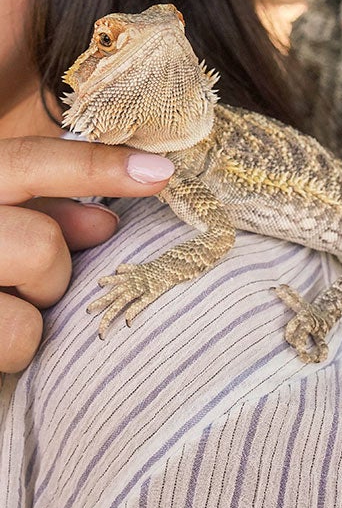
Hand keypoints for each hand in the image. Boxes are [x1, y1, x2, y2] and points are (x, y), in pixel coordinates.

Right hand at [0, 137, 174, 372]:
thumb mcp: (0, 227)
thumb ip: (46, 216)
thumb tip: (105, 223)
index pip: (30, 162)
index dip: (98, 166)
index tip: (160, 173)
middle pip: (41, 243)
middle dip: (53, 270)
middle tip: (31, 281)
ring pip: (33, 288)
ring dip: (36, 305)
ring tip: (6, 306)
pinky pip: (18, 338)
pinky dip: (20, 345)